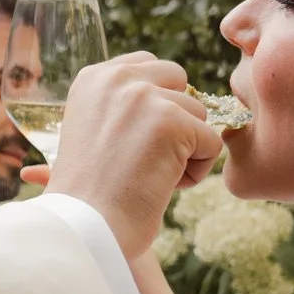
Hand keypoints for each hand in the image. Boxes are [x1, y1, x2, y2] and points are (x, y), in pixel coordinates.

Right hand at [40, 55, 222, 259]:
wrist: (82, 227)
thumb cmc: (86, 195)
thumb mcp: (92, 131)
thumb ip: (122, 105)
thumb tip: (173, 96)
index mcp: (93, 78)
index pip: (149, 65)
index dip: (157, 103)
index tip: (136, 140)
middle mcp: (117, 78)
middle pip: (179, 82)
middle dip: (176, 119)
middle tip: (145, 158)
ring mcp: (144, 98)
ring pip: (198, 114)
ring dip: (184, 150)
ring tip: (147, 177)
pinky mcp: (172, 123)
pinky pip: (211, 142)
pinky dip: (195, 172)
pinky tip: (160, 187)